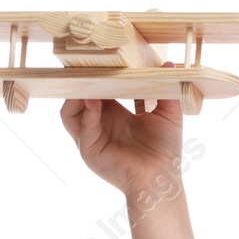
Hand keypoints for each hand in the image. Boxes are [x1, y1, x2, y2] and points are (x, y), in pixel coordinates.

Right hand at [60, 61, 184, 195]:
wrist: (162, 179)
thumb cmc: (165, 151)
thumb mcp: (168, 114)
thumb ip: (166, 89)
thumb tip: (168, 63)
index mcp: (115, 115)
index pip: (100, 90)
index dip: (100, 76)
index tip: (105, 58)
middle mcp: (100, 124)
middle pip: (80, 98)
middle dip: (83, 81)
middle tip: (89, 62)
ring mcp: (92, 137)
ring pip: (70, 112)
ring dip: (77, 94)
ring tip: (87, 79)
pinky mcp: (89, 150)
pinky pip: (82, 128)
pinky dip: (86, 112)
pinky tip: (94, 100)